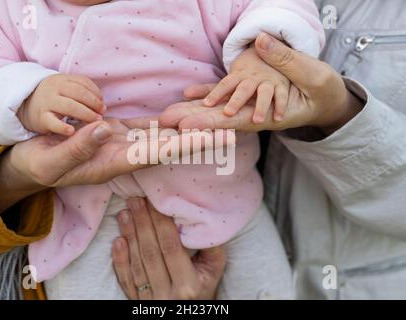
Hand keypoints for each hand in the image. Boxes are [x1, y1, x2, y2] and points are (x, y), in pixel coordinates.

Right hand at [0, 120, 217, 210]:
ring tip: (214, 122)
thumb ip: (80, 147)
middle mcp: (127, 155)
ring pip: (163, 136)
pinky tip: (184, 118)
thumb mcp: (54, 160)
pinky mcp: (118, 135)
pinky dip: (166, 122)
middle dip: (199, 139)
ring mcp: (124, 145)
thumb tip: (105, 129)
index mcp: (115, 163)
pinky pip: (147, 128)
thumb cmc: (41, 166)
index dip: (185, 145)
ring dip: (188, 129)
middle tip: (230, 131)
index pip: (157, 154)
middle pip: (170, 146)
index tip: (211, 139)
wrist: (34, 166)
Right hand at [17, 74, 104, 135]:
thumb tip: (102, 105)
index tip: (103, 104)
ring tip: (95, 122)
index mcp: (63, 80)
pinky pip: (52, 122)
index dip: (95, 93)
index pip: (83, 82)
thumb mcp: (66, 89)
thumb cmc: (55, 99)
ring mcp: (47, 102)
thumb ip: (84, 92)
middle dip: (93, 103)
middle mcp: (54, 88)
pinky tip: (72, 132)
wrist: (25, 106)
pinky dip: (63, 127)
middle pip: (78, 92)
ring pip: (69, 106)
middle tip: (101, 114)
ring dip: (85, 113)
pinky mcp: (41, 118)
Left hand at [112, 198, 226, 299]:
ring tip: (124, 214)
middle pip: (151, 254)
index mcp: (189, 285)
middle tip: (135, 201)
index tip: (154, 202)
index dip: (161, 224)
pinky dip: (120, 261)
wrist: (188, 317)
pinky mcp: (137, 303)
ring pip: (137, 265)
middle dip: (142, 224)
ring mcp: (150, 301)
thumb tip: (201, 219)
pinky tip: (117, 242)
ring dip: (129, 237)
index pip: (171, 248)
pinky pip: (126, 282)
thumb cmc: (204, 288)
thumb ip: (211, 247)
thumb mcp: (214, 271)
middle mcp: (168, 295)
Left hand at [160, 33, 362, 134]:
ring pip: (219, 107)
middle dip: (193, 120)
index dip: (209, 124)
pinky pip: (228, 93)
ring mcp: (252, 104)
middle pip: (219, 118)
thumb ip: (286, 60)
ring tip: (170, 114)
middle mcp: (255, 113)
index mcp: (268, 115)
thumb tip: (261, 40)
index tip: (185, 128)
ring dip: (195, 110)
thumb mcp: (311, 74)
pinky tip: (189, 95)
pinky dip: (208, 94)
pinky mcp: (252, 93)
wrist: (328, 98)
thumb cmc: (324, 91)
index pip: (233, 120)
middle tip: (167, 122)